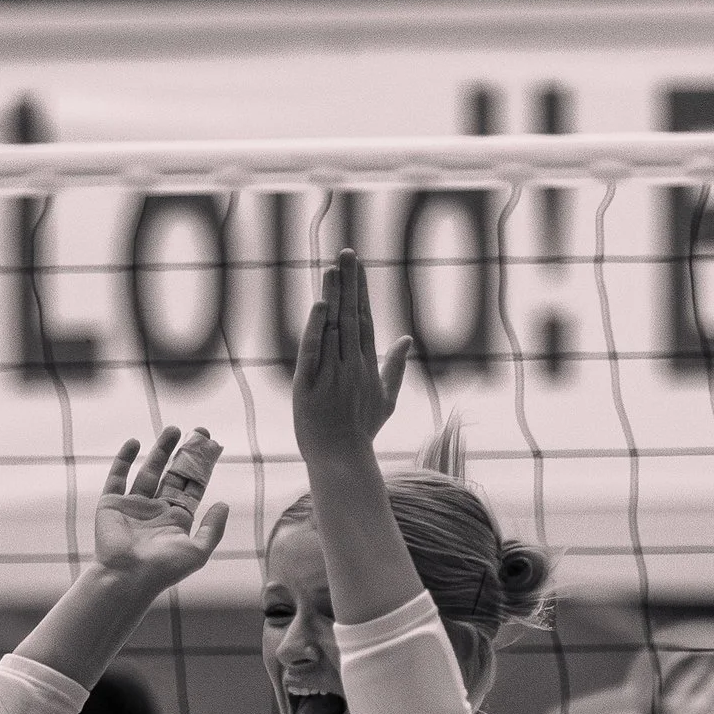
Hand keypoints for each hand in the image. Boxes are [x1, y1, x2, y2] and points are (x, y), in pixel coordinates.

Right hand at [92, 426, 228, 589]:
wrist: (126, 577)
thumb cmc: (162, 570)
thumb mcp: (197, 551)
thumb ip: (213, 529)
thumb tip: (224, 504)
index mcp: (176, 520)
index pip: (192, 487)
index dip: (203, 466)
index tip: (212, 445)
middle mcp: (155, 511)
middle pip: (173, 474)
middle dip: (185, 453)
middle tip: (199, 431)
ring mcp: (133, 506)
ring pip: (149, 471)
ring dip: (160, 450)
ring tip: (173, 429)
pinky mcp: (111, 504)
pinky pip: (117, 477)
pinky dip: (123, 459)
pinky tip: (134, 442)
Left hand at [292, 249, 410, 462]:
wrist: (341, 461)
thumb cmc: (361, 432)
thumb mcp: (385, 400)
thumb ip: (395, 368)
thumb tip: (406, 339)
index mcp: (367, 365)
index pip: (365, 319)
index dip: (361, 291)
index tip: (359, 265)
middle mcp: (351, 366)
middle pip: (351, 316)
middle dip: (350, 283)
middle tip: (347, 252)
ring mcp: (330, 376)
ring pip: (333, 329)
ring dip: (333, 297)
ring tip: (333, 268)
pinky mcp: (307, 388)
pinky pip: (313, 354)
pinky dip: (316, 330)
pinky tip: (320, 307)